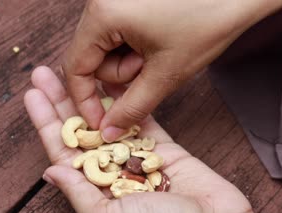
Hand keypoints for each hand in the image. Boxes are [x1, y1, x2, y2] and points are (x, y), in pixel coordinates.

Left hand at [24, 66, 276, 212]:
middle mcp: (116, 175)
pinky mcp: (167, 150)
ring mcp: (141, 160)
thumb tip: (51, 171)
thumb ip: (79, 195)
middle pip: (84, 133)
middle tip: (48, 74)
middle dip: (65, 104)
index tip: (34, 97)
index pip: (66, 153)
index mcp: (98, 195)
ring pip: (113, 122)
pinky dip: (130, 102)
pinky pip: (145, 121)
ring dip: (94, 97)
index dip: (48, 124)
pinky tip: (116, 83)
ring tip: (79, 70)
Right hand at [62, 0, 281, 141]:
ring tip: (162, 52)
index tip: (101, 124)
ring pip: (108, 49)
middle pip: (93, 58)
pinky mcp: (130, 1)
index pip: (76, 66)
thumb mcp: (166, 75)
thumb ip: (132, 106)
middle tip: (153, 69)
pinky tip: (160, 44)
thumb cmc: (206, 26)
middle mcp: (102, 1)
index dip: (86, 101)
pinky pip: (120, 35)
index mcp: (103, 14)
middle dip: (123, 74)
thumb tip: (107, 130)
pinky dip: (136, 49)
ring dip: (132, 62)